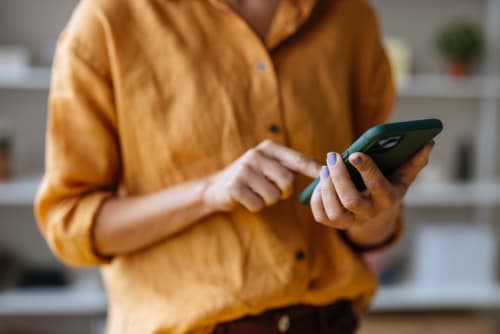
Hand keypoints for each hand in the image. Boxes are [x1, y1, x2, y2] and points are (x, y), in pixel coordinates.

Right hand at [204, 140, 319, 212]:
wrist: (216, 187)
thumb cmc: (251, 178)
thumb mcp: (269, 165)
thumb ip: (292, 165)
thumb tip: (324, 171)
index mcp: (268, 148)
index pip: (298, 160)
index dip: (314, 170)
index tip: (328, 176)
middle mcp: (256, 155)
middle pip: (287, 182)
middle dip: (283, 192)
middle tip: (272, 190)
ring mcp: (244, 170)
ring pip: (273, 196)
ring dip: (268, 200)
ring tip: (256, 192)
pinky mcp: (234, 187)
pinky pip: (258, 205)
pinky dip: (255, 206)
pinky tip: (246, 198)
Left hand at [310, 142, 433, 228]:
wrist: (377, 212)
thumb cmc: (388, 185)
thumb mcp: (402, 175)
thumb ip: (414, 160)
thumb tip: (428, 142)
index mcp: (388, 199)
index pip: (377, 186)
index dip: (366, 170)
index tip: (355, 153)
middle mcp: (370, 213)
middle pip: (351, 201)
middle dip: (340, 177)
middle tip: (333, 156)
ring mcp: (352, 222)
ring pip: (335, 211)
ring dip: (326, 188)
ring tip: (325, 168)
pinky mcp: (335, 224)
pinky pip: (321, 216)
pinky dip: (316, 199)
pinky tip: (319, 183)